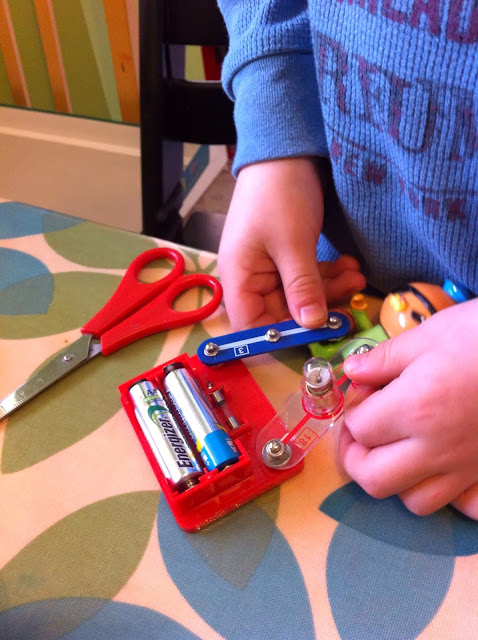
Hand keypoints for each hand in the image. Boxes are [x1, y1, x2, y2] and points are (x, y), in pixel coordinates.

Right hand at [218, 158, 365, 329]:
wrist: (286, 149)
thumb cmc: (279, 193)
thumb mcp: (293, 243)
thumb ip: (302, 288)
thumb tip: (311, 326)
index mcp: (239, 277)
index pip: (251, 326)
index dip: (280, 338)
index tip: (315, 337)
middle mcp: (250, 278)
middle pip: (280, 314)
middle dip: (315, 310)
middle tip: (349, 301)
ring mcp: (270, 267)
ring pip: (299, 297)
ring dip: (328, 290)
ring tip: (356, 277)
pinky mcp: (287, 257)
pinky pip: (307, 278)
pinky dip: (327, 276)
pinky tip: (349, 267)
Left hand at [339, 298, 477, 519]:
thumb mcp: (429, 335)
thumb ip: (383, 358)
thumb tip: (351, 371)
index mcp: (414, 409)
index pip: (359, 429)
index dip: (351, 411)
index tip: (362, 395)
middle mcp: (436, 447)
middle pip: (374, 479)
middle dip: (356, 457)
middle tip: (361, 432)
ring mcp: (466, 467)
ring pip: (415, 501)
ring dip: (396, 479)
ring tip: (397, 448)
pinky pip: (461, 505)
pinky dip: (445, 494)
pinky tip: (441, 467)